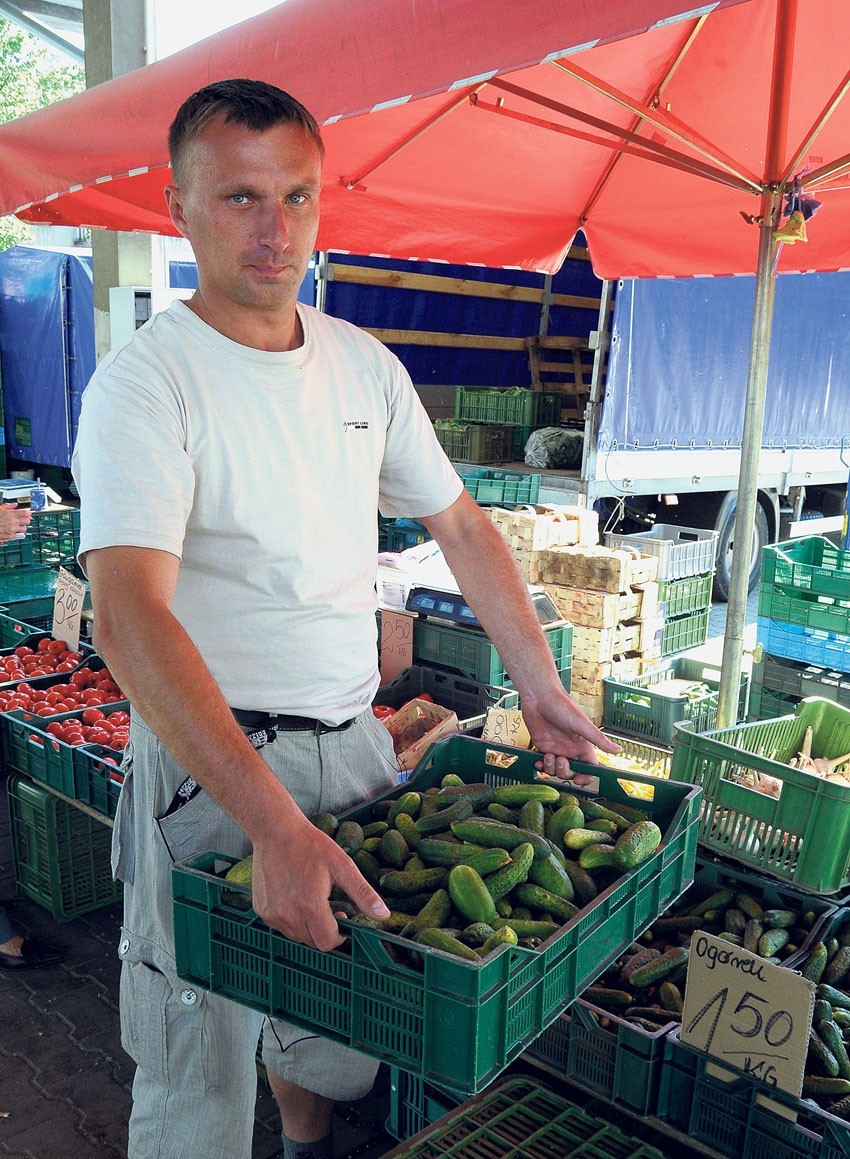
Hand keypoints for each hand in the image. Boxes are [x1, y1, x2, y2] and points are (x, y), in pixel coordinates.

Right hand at [0, 504, 30, 543]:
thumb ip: (8, 506)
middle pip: (27, 521)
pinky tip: (14, 531)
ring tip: (18, 526)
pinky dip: (17, 534)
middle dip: (26, 520)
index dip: (27, 513)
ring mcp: (12, 529)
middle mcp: (12, 521)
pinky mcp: (10, 536)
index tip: (27, 513)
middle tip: (23, 520)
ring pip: (24, 529)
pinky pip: (18, 535)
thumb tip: (15, 504)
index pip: (25, 513)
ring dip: (22, 527)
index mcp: (10, 513)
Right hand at [250, 814, 388, 950]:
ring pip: (295, 936)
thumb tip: (383, 915)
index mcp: (310, 905)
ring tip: (311, 900)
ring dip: (307, 926)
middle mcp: (287, 914)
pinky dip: (290, 919)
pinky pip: (280, 926)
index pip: (327, 942)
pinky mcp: (261, 909)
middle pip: (312, 942)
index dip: (339, 936)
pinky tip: (294, 897)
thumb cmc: (310, 845)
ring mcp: (271, 913)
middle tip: (329, 907)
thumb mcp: (342, 866)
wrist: (276, 831)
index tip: (341, 919)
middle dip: (324, 930)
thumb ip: (363, 894)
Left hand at [520, 688, 620, 785]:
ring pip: (556, 770)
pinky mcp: (543, 746)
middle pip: (572, 772)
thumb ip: (599, 739)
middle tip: (560, 760)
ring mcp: (556, 748)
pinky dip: (541, 766)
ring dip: (551, 768)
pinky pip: (543, 764)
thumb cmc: (562, 706)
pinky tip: (538, 760)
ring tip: (548, 755)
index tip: (578, 779)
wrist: (539, 697)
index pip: (590, 768)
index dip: (585, 777)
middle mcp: (570, 749)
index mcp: (583, 745)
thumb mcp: (582, 724)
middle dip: (565, 772)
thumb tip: (619, 750)